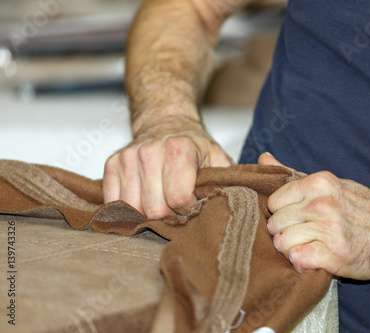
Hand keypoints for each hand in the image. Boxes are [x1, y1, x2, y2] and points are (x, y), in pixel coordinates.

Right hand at [103, 115, 232, 218]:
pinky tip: (143, 199)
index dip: (188, 210)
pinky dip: (129, 208)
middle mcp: (149, 152)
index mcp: (178, 150)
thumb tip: (233, 203)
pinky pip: (114, 201)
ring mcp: (127, 158)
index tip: (193, 205)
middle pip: (154, 209)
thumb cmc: (193, 145)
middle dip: (168, 215)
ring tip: (161, 201)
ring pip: (133, 209)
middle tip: (177, 207)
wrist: (166, 123)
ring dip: (147, 213)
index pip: (177, 200)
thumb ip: (225, 180)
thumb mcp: (217, 158)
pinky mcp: (112, 165)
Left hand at [259, 153, 369, 279]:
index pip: (274, 201)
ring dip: (291, 250)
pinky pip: (297, 259)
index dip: (281, 213)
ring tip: (308, 248)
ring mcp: (329, 230)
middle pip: (275, 223)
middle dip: (283, 232)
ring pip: (282, 242)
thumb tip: (264, 158)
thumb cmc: (366, 211)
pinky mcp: (335, 256)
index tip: (295, 219)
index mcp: (320, 182)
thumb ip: (295, 174)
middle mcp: (323, 204)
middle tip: (302, 236)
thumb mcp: (334, 185)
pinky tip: (314, 260)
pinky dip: (301, 263)